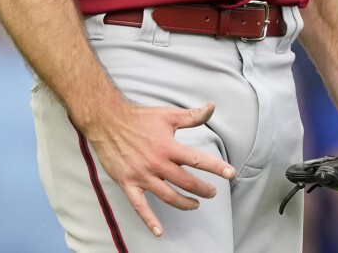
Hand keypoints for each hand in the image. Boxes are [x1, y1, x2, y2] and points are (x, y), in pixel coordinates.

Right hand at [82, 101, 235, 237]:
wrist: (107, 122)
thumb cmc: (139, 118)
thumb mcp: (168, 115)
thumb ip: (192, 116)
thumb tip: (212, 107)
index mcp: (168, 147)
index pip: (198, 159)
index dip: (216, 167)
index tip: (230, 174)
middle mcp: (157, 164)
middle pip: (186, 182)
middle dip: (203, 189)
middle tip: (212, 193)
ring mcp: (142, 176)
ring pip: (168, 196)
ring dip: (184, 204)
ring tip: (195, 205)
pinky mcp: (128, 184)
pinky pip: (140, 206)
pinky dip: (149, 220)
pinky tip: (159, 231)